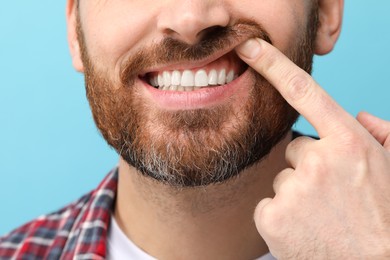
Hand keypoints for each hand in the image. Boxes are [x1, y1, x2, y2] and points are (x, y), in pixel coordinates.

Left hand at [236, 39, 389, 258]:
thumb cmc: (386, 219)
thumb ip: (381, 135)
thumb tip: (362, 115)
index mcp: (348, 143)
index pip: (303, 91)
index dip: (272, 64)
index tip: (249, 47)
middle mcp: (318, 160)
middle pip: (295, 148)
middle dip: (309, 166)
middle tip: (332, 194)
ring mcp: (292, 189)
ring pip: (282, 178)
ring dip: (298, 193)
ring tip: (323, 215)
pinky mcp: (272, 215)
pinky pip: (268, 203)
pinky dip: (281, 215)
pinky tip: (305, 229)